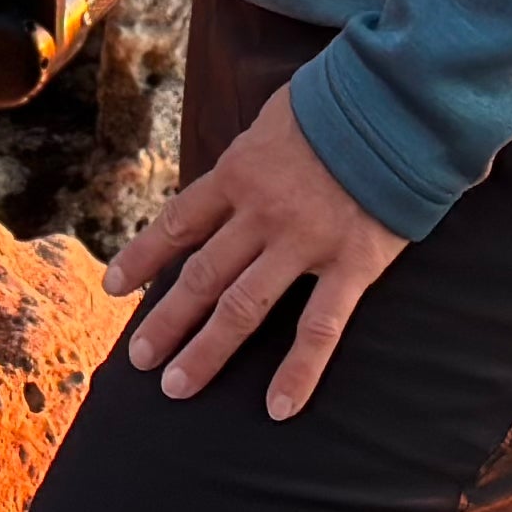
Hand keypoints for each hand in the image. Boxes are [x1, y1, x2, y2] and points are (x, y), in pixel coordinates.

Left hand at [111, 85, 409, 418]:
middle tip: (139, 359)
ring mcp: (305, 242)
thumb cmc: (335, 106)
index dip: (143, 258)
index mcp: (238, 174)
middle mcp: (261, 214)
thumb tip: (228, 183)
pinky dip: (298, 370)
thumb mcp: (272, 121)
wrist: (398, 103)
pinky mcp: (351, 264)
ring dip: (207, 350)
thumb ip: (248, 160)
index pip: (178, 223)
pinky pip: (319, 327)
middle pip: (202, 275)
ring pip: (244, 307)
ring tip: (177, 387)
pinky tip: (279, 407)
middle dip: (166, 320)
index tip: (113, 288)